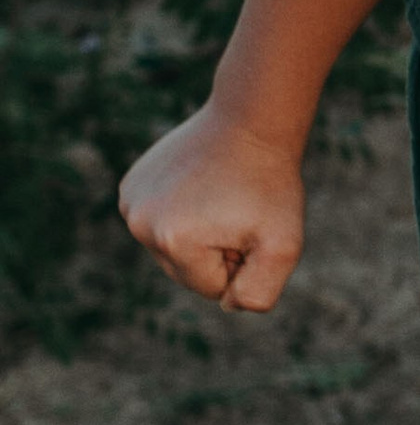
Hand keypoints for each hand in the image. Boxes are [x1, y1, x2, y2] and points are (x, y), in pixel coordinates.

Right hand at [118, 106, 306, 312]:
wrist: (253, 119)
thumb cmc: (271, 182)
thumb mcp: (285, 243)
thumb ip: (260, 292)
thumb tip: (229, 305)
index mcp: (172, 242)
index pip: (212, 287)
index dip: (241, 261)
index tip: (251, 224)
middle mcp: (139, 223)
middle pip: (186, 269)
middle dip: (218, 250)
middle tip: (239, 208)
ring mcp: (130, 202)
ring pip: (173, 246)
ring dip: (201, 230)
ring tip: (222, 193)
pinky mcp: (131, 186)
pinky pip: (161, 220)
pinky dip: (184, 209)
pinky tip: (202, 181)